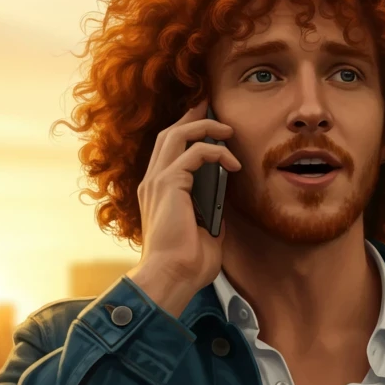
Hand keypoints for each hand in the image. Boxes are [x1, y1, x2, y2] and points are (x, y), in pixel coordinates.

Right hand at [132, 97, 240, 301]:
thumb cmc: (186, 264)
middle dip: (193, 117)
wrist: (171, 277)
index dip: (186, 133)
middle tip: (212, 106)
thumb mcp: (204, 232)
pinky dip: (216, 152)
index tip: (207, 124)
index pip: (168, 151)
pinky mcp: (169, 185)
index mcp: (157, 193)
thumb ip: (209, 213)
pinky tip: (233, 164)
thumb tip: (223, 203)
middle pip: (169, 134)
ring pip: (178, 135)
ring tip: (228, 129)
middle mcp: (152, 182)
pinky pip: (194, 153)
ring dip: (205, 127)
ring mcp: (157, 181)